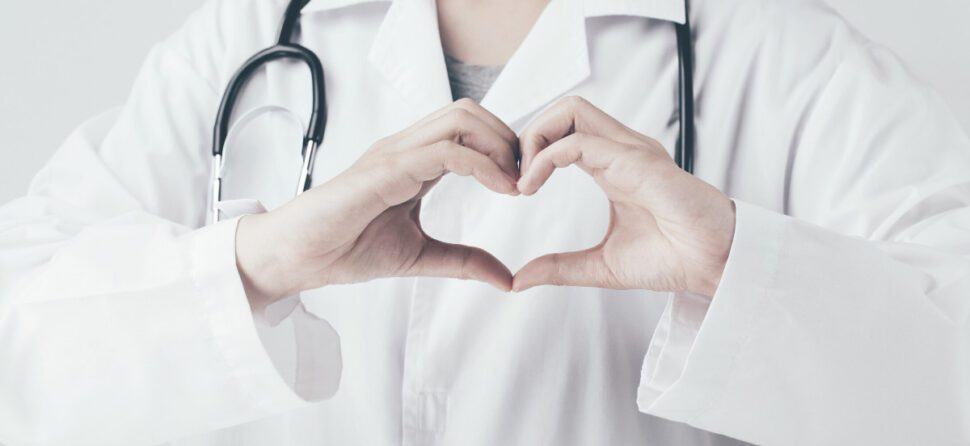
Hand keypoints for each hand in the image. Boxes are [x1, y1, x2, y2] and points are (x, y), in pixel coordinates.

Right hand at [236, 99, 519, 309]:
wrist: (299, 257)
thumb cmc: (345, 249)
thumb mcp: (421, 256)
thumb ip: (464, 262)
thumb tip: (507, 279)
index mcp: (414, 161)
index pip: (468, 130)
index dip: (503, 151)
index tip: (524, 187)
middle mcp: (406, 148)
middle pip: (469, 111)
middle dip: (507, 139)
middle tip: (526, 179)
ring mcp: (395, 153)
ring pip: (461, 119)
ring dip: (499, 145)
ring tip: (515, 184)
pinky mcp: (387, 167)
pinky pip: (445, 150)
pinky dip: (482, 164)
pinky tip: (500, 189)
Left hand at [513, 97, 735, 296]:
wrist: (716, 266)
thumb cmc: (674, 259)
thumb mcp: (601, 266)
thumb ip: (560, 268)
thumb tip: (519, 280)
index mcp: (613, 166)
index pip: (564, 131)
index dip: (531, 151)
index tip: (516, 190)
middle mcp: (621, 150)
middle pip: (565, 108)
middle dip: (528, 134)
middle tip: (514, 178)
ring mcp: (631, 151)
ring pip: (571, 110)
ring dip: (535, 137)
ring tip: (522, 180)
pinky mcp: (637, 162)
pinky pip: (581, 142)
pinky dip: (547, 157)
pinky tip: (532, 186)